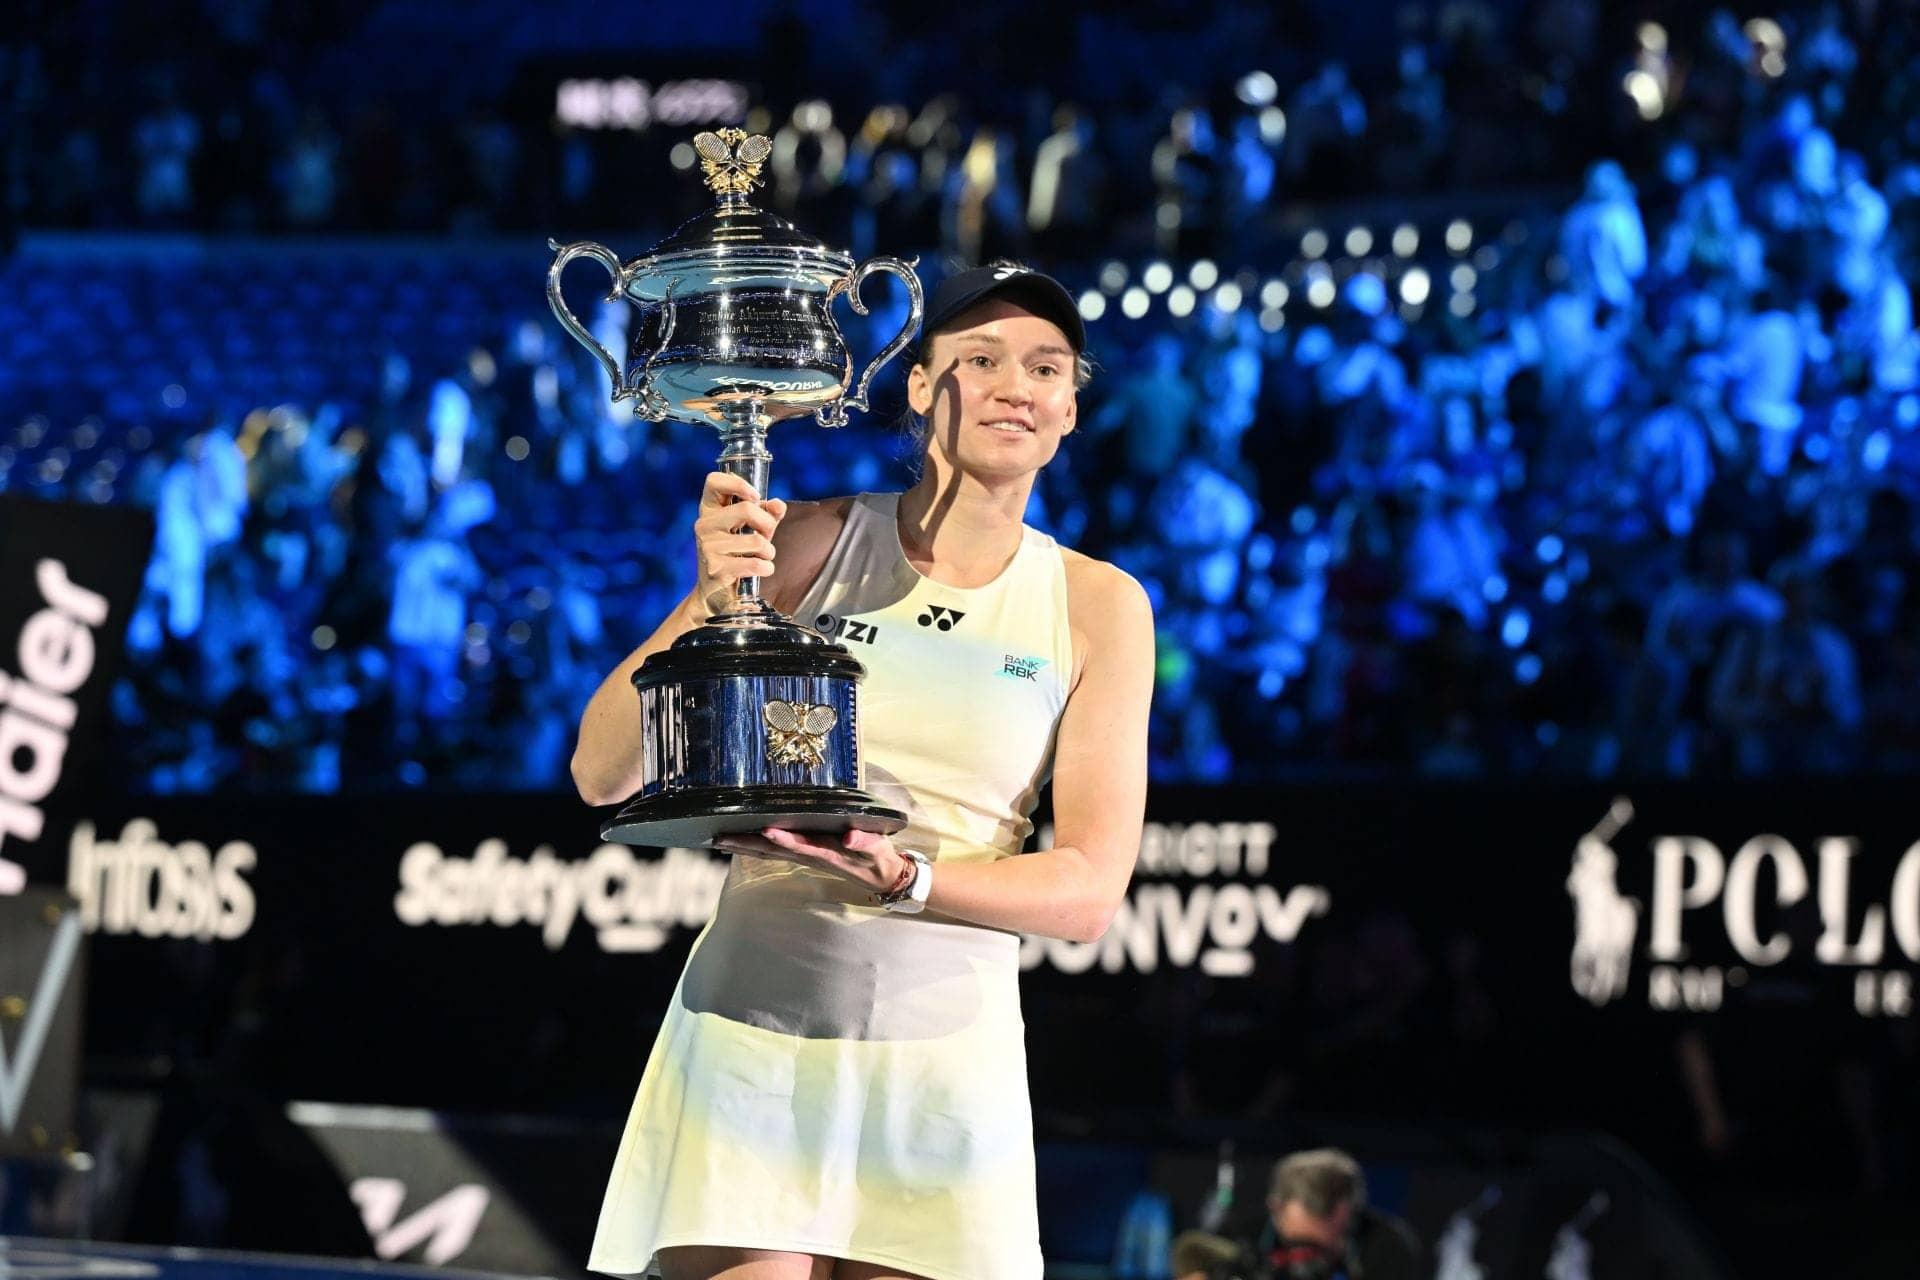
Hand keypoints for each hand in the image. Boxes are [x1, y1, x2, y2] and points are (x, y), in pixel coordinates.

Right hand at [692, 471, 787, 614]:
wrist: (715, 594)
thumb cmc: (735, 555)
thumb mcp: (751, 529)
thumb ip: (766, 514)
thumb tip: (778, 505)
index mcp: (709, 510)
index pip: (713, 480)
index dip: (738, 484)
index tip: (755, 497)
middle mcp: (704, 525)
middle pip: (747, 509)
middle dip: (767, 524)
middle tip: (766, 536)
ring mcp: (708, 547)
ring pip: (757, 540)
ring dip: (769, 551)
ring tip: (763, 556)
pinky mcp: (717, 568)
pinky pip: (755, 562)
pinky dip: (766, 567)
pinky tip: (762, 569)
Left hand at [714, 826, 906, 893]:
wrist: (880, 876)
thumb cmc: (877, 858)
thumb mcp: (877, 849)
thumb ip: (865, 842)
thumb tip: (850, 838)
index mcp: (826, 853)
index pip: (802, 846)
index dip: (784, 839)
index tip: (767, 830)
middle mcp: (809, 856)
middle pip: (773, 851)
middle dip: (747, 844)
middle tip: (719, 838)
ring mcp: (804, 857)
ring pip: (768, 852)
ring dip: (743, 847)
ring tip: (718, 840)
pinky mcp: (804, 855)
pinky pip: (773, 852)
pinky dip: (754, 847)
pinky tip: (739, 842)